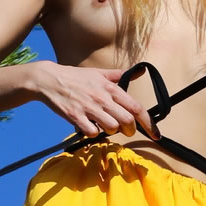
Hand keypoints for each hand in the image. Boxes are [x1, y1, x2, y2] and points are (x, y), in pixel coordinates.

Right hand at [29, 61, 156, 139]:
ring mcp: (89, 108)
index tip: (156, 134)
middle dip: (130, 130)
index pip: (136, 107)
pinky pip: (92, 132)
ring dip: (111, 131)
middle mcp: (102, 98)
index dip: (149, 123)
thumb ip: (120, 75)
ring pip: (111, 128)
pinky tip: (89, 126)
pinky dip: (94, 133)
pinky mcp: (75, 117)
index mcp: (110, 88)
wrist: (49, 80)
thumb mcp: (99, 73)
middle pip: (126, 121)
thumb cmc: (76, 77)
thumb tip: (140, 71)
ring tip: (105, 125)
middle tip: (125, 130)